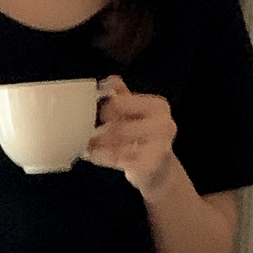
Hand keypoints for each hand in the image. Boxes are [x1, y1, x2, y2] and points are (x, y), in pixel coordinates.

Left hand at [85, 76, 177, 199]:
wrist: (158, 171)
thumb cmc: (143, 139)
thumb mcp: (135, 114)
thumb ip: (122, 96)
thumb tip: (107, 81)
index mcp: (159, 106)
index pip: (119, 102)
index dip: (103, 109)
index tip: (98, 116)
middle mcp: (164, 124)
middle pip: (116, 123)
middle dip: (98, 130)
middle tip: (88, 134)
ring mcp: (159, 146)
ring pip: (114, 141)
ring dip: (96, 144)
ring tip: (89, 145)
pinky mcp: (149, 165)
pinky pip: (115, 158)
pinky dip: (101, 157)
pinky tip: (95, 156)